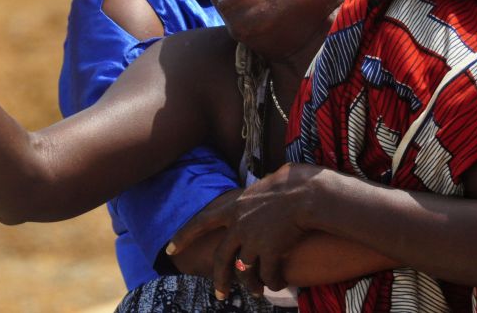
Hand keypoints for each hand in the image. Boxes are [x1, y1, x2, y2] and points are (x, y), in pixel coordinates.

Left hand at [169, 163, 325, 298]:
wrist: (307, 193)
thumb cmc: (294, 181)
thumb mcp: (265, 184)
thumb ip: (256, 197)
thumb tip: (263, 193)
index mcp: (233, 206)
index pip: (200, 222)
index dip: (183, 237)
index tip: (169, 250)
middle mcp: (238, 225)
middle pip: (221, 259)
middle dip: (219, 280)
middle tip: (218, 295)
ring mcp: (252, 240)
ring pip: (244, 272)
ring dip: (251, 285)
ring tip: (257, 293)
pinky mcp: (270, 251)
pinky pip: (268, 275)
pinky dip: (273, 282)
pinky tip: (278, 284)